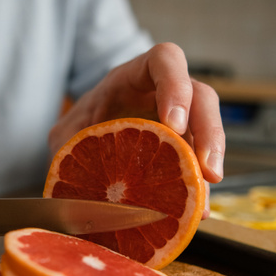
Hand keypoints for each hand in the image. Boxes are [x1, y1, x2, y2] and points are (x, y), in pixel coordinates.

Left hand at [49, 43, 224, 216]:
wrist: (86, 138)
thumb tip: (68, 178)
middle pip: (202, 97)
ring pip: (208, 134)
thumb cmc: (82, 124)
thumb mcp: (66, 131)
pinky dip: (197, 192)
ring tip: (202, 204)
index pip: (164, 60)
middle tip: (206, 169)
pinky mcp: (185, 150)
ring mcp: (181, 122)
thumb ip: (66, 147)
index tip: (174, 124)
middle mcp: (165, 95)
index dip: (175, 86)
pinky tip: (194, 215)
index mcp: (134, 77)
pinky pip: (199, 166)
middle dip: (208, 133)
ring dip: (209, 168)